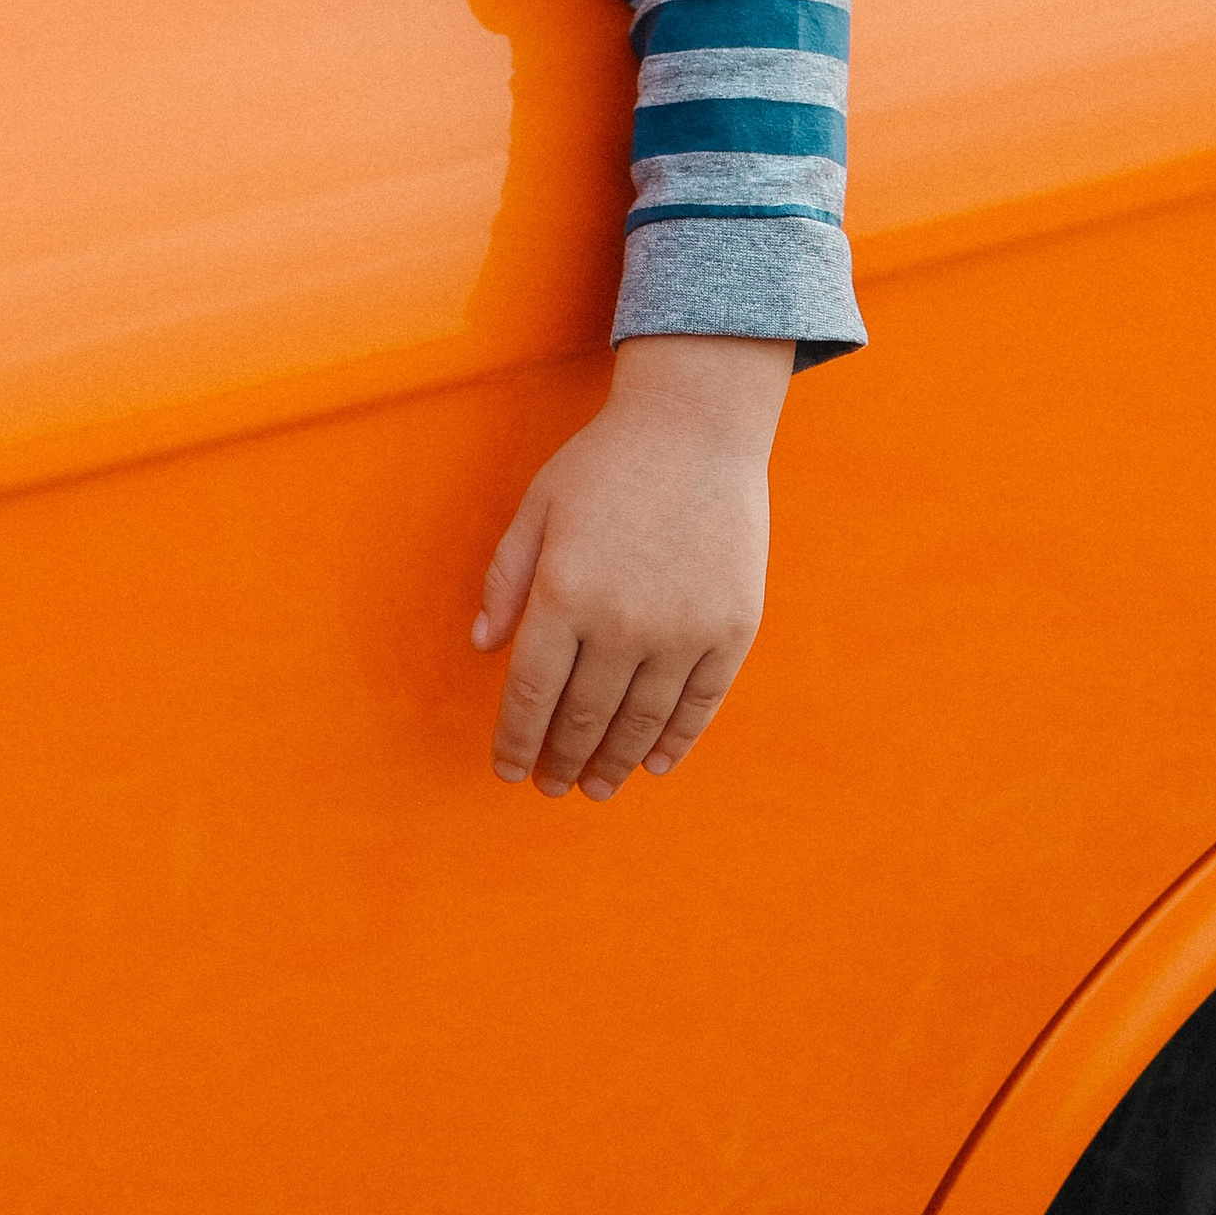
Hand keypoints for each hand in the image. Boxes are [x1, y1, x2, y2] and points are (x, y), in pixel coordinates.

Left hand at [472, 333, 790, 798]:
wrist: (696, 427)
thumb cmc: (605, 464)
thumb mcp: (537, 509)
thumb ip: (506, 579)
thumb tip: (484, 646)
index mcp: (564, 593)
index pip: (531, 693)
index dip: (516, 739)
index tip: (509, 770)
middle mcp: (623, 622)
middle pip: (585, 717)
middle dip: (562, 760)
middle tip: (553, 786)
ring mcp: (683, 630)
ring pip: (641, 721)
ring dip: (614, 762)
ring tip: (597, 787)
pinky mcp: (732, 629)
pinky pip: (699, 704)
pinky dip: (675, 740)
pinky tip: (653, 761)